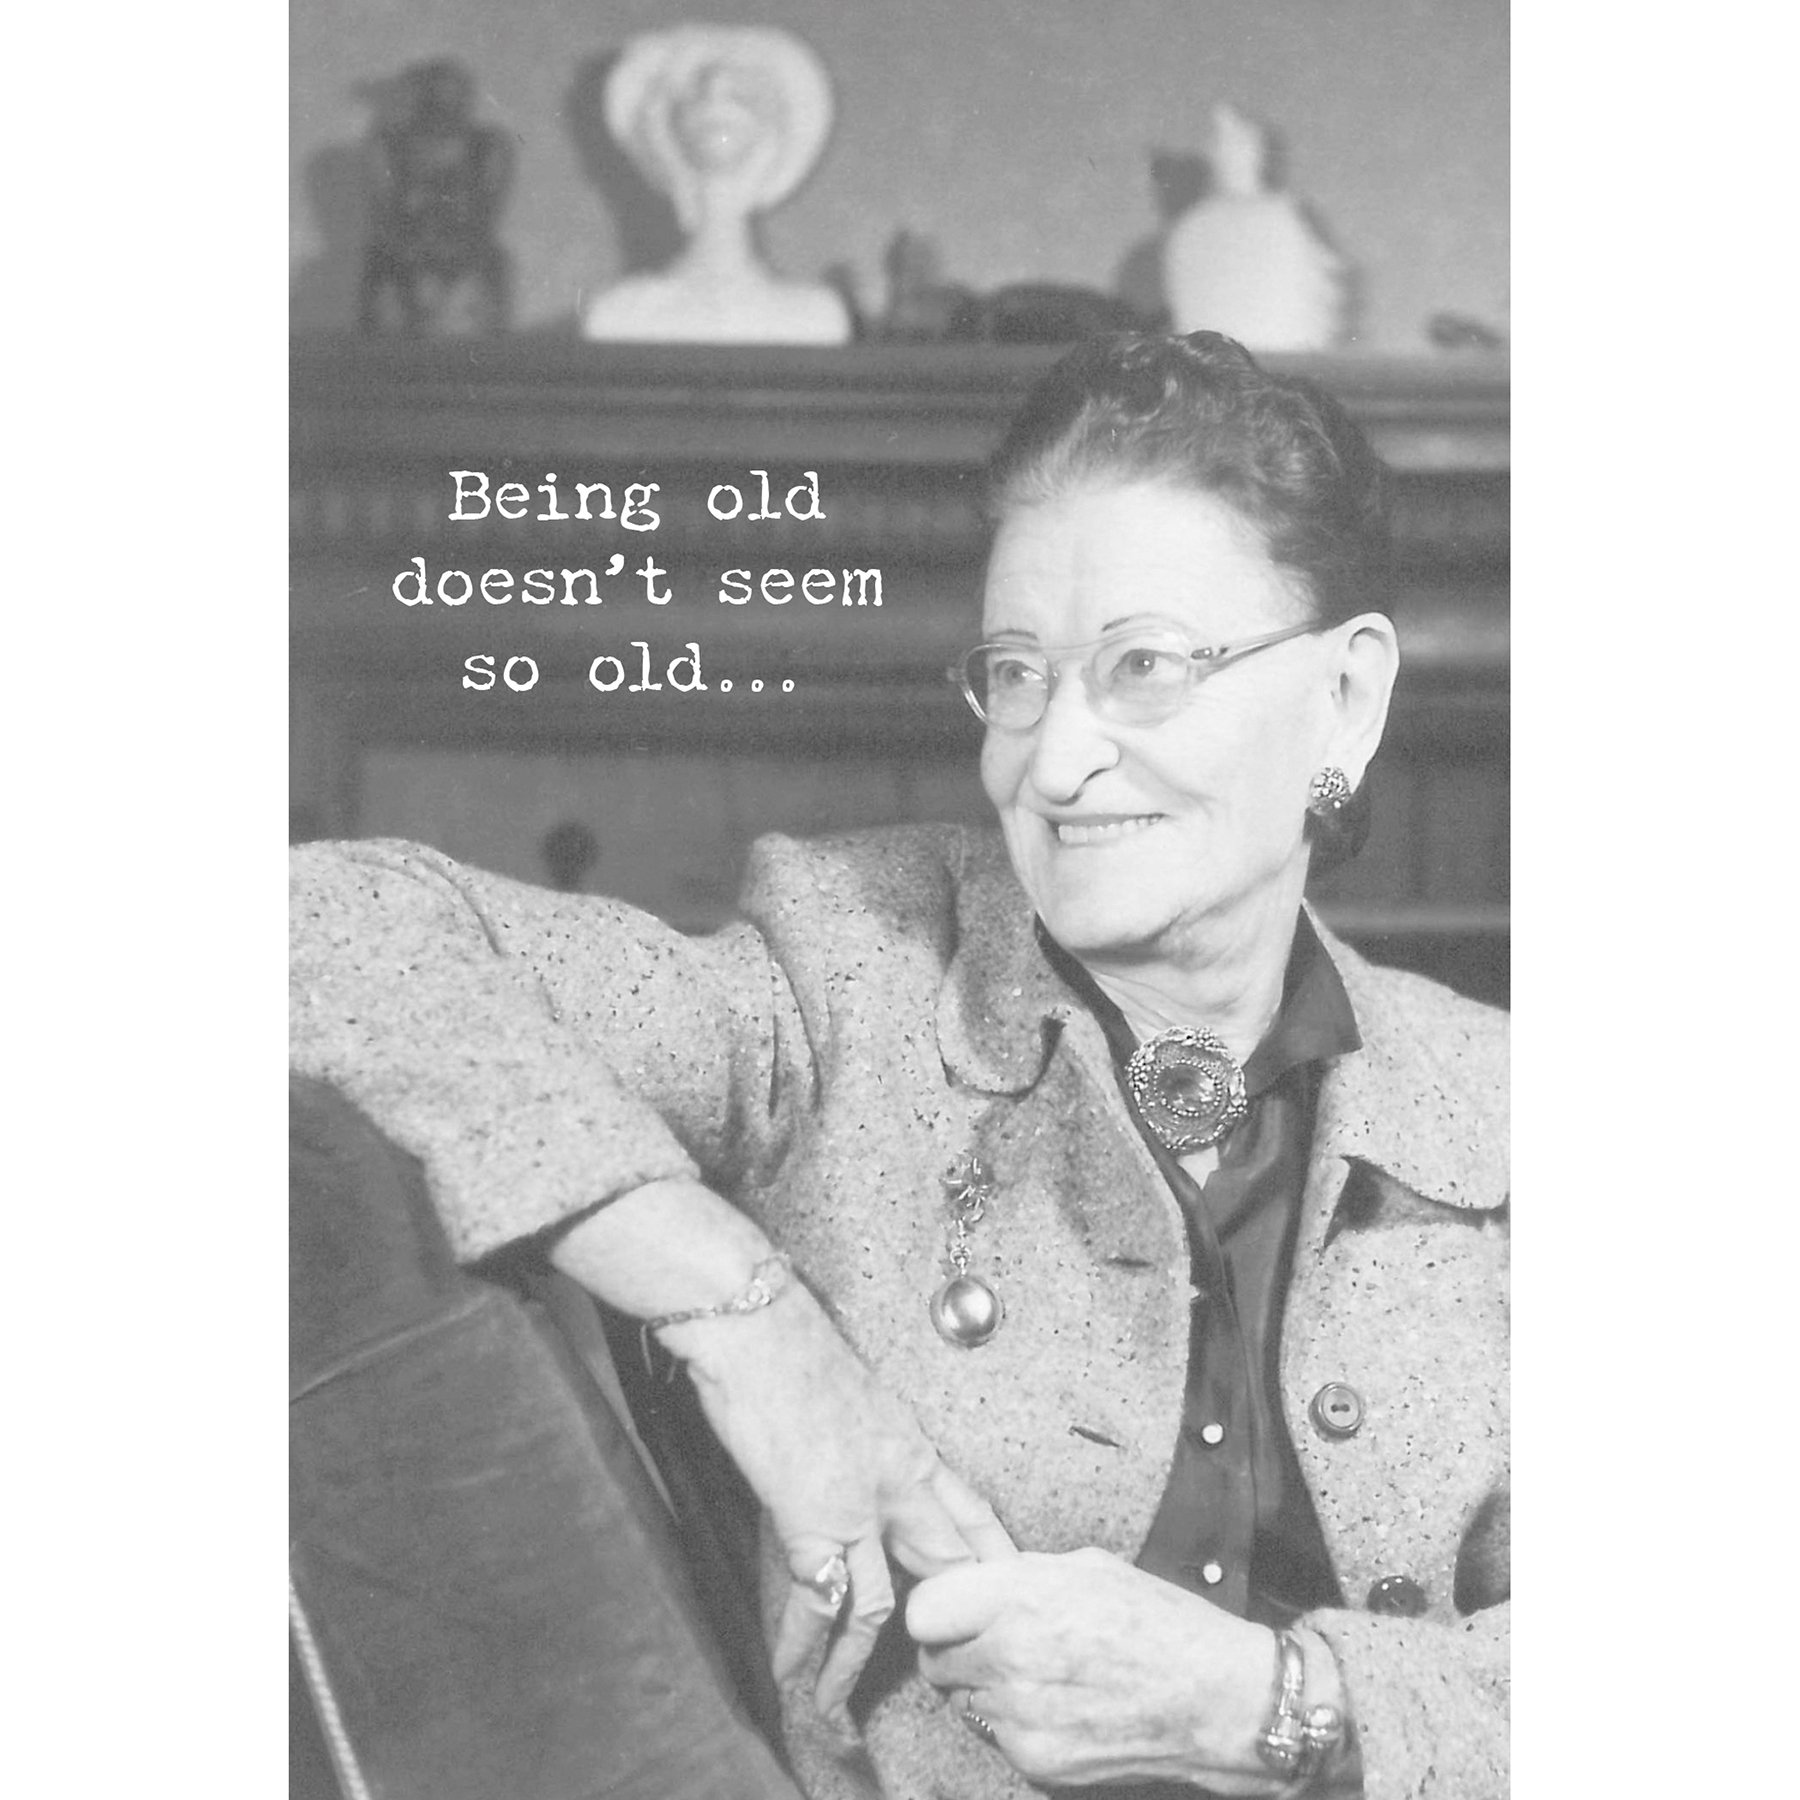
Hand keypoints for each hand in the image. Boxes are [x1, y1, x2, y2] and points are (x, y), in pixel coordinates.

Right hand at [668, 1282, 1015, 1736]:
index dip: (994, 1552)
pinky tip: (794, 1677)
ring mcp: (860, 1502)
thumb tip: (848, 1458)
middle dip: (959, 1618)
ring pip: (884, 1604)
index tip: (1013, 1584)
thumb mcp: (846, 1391)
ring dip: (861, 1663)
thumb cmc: (789, 1346)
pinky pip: (819, 1602)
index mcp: (910, 1441)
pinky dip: (804, 1648)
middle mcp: (899, 1476)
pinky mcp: (812, 1519)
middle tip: (964, 1668)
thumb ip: (860, 1435)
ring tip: (845, 1709)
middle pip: (950, 1561)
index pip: (971, 1507)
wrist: (756, 1324)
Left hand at [908, 1547, 1279, 1793]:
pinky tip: (1062, 1707)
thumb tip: (980, 1580)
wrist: (1222, 1701)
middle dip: (959, 1650)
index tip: (959, 1609)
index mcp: (1021, 1597)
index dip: (942, 1608)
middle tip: (997, 1643)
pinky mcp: (1037, 1764)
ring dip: (988, 1688)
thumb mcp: (1089, 1569)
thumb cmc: (1163, 1623)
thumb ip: (1022, 1575)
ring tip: (1041, 1675)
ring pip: (964, 1701)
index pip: (924, 1609)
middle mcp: (1011, 1657)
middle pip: (935, 1660)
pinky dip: (1017, 1724)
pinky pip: (998, 1737)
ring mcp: (1021, 1718)